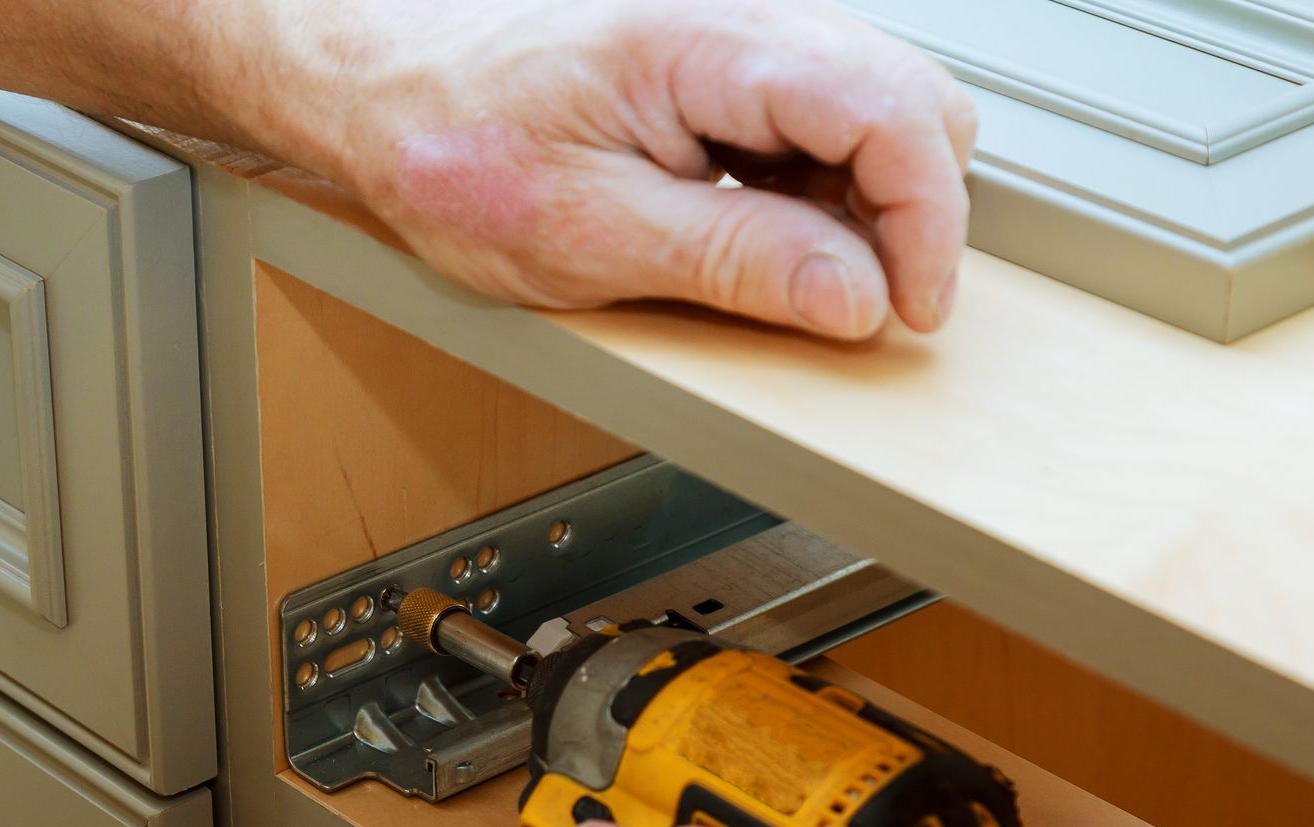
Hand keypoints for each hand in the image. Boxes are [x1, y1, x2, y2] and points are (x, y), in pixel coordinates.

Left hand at [240, 0, 974, 338]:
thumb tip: (857, 298)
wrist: (386, 95)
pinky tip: (775, 239)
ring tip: (806, 277)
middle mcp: (735, 21)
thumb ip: (736, 261)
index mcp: (704, 46)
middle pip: (908, 97)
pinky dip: (824, 188)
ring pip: (875, 107)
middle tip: (867, 304)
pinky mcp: (720, 68)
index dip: (927, 222)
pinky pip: (818, 119)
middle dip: (913, 209)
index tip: (910, 310)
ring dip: (870, 202)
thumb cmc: (456, 149)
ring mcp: (734, 40)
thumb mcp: (590, 236)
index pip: (887, 112)